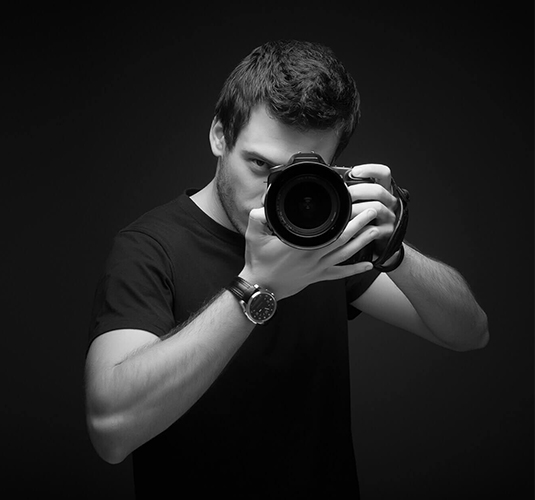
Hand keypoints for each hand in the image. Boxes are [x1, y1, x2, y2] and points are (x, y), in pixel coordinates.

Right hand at [240, 206, 378, 299]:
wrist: (261, 288)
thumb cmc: (259, 262)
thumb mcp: (254, 236)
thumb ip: (258, 218)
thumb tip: (264, 207)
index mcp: (300, 245)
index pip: (328, 230)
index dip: (343, 219)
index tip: (353, 206)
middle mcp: (313, 256)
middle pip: (342, 239)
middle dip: (360, 225)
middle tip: (373, 212)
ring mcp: (317, 268)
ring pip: (345, 254)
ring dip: (362, 243)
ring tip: (376, 231)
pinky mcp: (317, 277)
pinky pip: (339, 273)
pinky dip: (354, 270)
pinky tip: (368, 266)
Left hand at [348, 163, 398, 254]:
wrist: (375, 241)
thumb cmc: (365, 218)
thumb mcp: (361, 200)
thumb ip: (355, 190)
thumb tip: (337, 182)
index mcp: (383, 189)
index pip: (383, 173)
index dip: (371, 170)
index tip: (354, 172)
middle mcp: (390, 201)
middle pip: (378, 190)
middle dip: (358, 191)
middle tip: (345, 195)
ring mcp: (390, 216)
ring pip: (376, 208)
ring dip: (358, 210)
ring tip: (345, 213)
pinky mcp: (388, 231)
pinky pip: (374, 229)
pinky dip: (360, 229)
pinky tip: (351, 229)